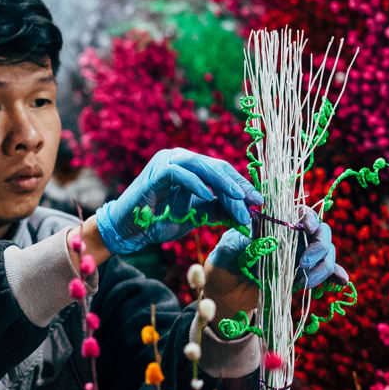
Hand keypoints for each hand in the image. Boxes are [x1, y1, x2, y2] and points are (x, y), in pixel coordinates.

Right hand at [92, 149, 260, 256]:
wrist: (130, 231)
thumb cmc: (161, 220)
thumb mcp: (197, 215)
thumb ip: (219, 209)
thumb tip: (247, 212)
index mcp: (190, 166)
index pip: (221, 170)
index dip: (241, 184)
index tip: (258, 201)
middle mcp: (179, 158)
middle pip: (215, 166)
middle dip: (236, 185)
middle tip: (252, 201)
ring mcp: (166, 162)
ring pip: (201, 166)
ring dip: (222, 184)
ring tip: (237, 199)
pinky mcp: (155, 173)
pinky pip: (179, 173)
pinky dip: (196, 184)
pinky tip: (209, 197)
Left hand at [209, 208, 344, 289]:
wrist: (226, 288)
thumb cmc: (227, 258)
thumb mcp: (233, 244)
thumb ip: (250, 239)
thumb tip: (271, 241)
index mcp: (278, 222)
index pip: (303, 213)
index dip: (310, 218)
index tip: (305, 228)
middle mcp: (294, 237)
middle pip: (322, 233)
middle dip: (319, 246)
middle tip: (302, 263)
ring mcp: (302, 256)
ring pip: (327, 254)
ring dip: (323, 267)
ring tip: (304, 282)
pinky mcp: (305, 276)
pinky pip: (328, 273)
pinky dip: (336, 276)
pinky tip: (340, 282)